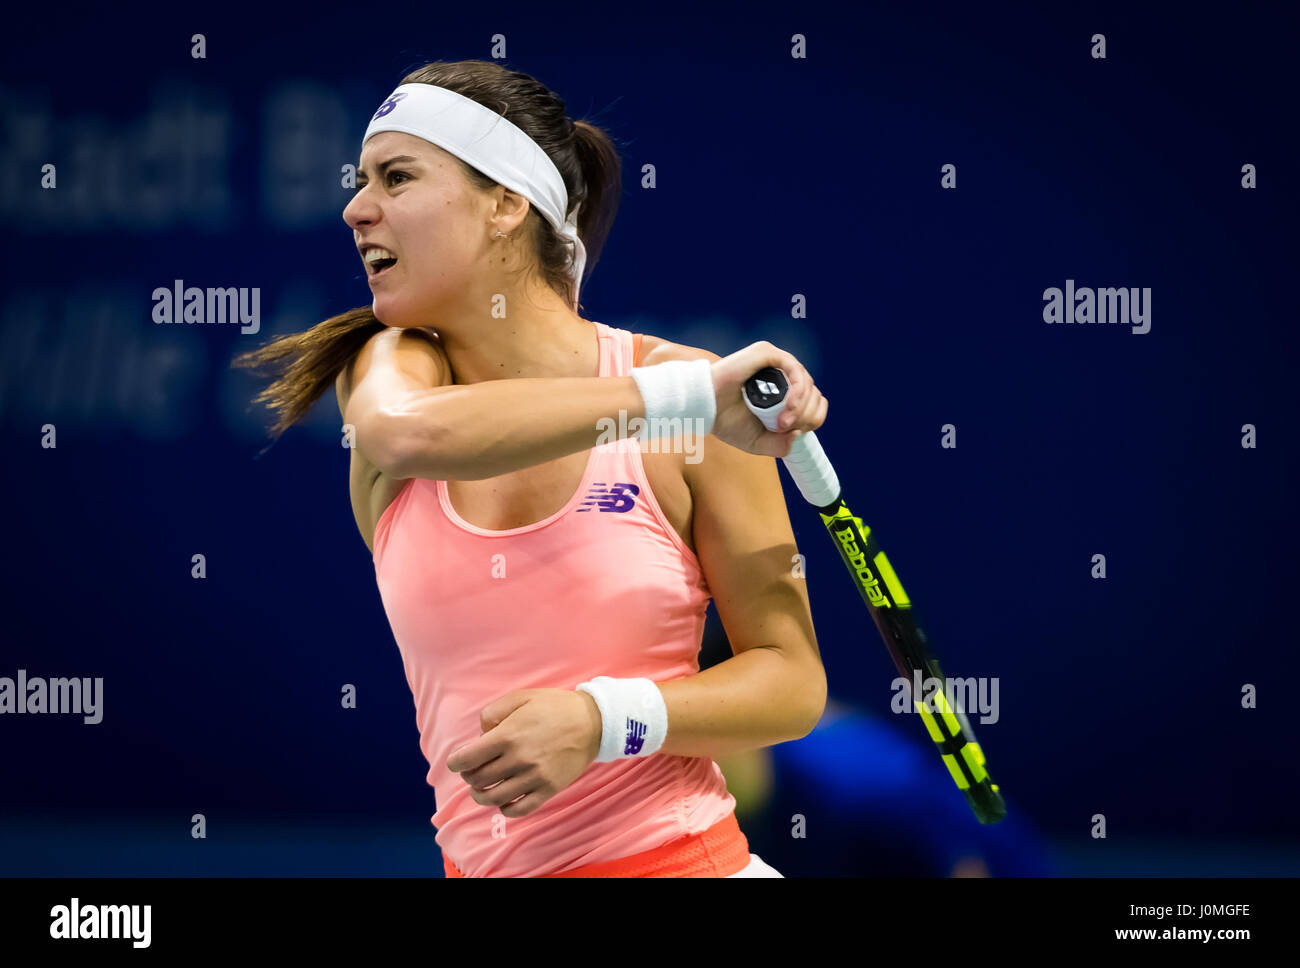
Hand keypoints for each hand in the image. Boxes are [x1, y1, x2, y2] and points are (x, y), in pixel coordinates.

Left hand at [445, 689, 602, 817]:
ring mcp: (534, 777)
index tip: (456, 762)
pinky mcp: (548, 789)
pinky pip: (520, 809)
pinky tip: (504, 801)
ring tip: (481, 790)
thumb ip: (493, 712)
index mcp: (508, 735)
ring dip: (481, 796)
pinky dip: (506, 809)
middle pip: (478, 779)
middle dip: (469, 776)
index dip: (455, 763)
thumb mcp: (520, 697)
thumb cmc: (554, 707)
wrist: (593, 722)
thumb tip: (480, 735)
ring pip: (494, 798)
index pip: (467, 759)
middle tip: (472, 771)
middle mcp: (518, 759)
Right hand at [709, 341, 827, 457]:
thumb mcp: (758, 442)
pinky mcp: (766, 354)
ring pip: (807, 383)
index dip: (811, 419)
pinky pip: (794, 369)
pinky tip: (788, 407)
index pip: (813, 402)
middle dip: (806, 416)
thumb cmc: (726, 421)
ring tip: (782, 422)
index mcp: (782, 392)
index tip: (792, 431)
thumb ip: (780, 445)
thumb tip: (798, 435)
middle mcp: (781, 374)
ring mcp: (774, 362)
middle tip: (784, 428)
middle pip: (813, 394)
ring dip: (801, 407)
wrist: (704, 408)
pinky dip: (797, 390)